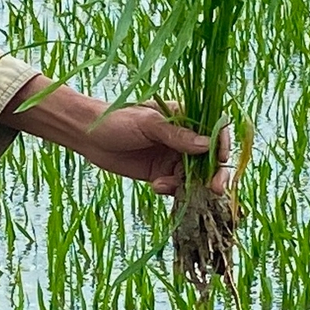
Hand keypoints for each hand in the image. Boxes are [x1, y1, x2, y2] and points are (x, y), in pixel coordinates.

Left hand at [2, 79, 234, 195]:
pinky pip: (176, 187)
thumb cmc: (116, 119)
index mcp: (185, 118)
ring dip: (189, 185)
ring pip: (194, 176)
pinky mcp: (160, 175)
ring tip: (167, 185)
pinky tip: (157, 187)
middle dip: (214, 174)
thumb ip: (177, 135)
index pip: (214, 130)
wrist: (87, 135)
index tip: (222, 159)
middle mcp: (184, 139)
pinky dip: (172, 191)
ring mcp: (173, 158)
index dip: (222, 145)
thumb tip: (207, 146)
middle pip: (210, 159)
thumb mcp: (148, 124)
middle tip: (214, 189)